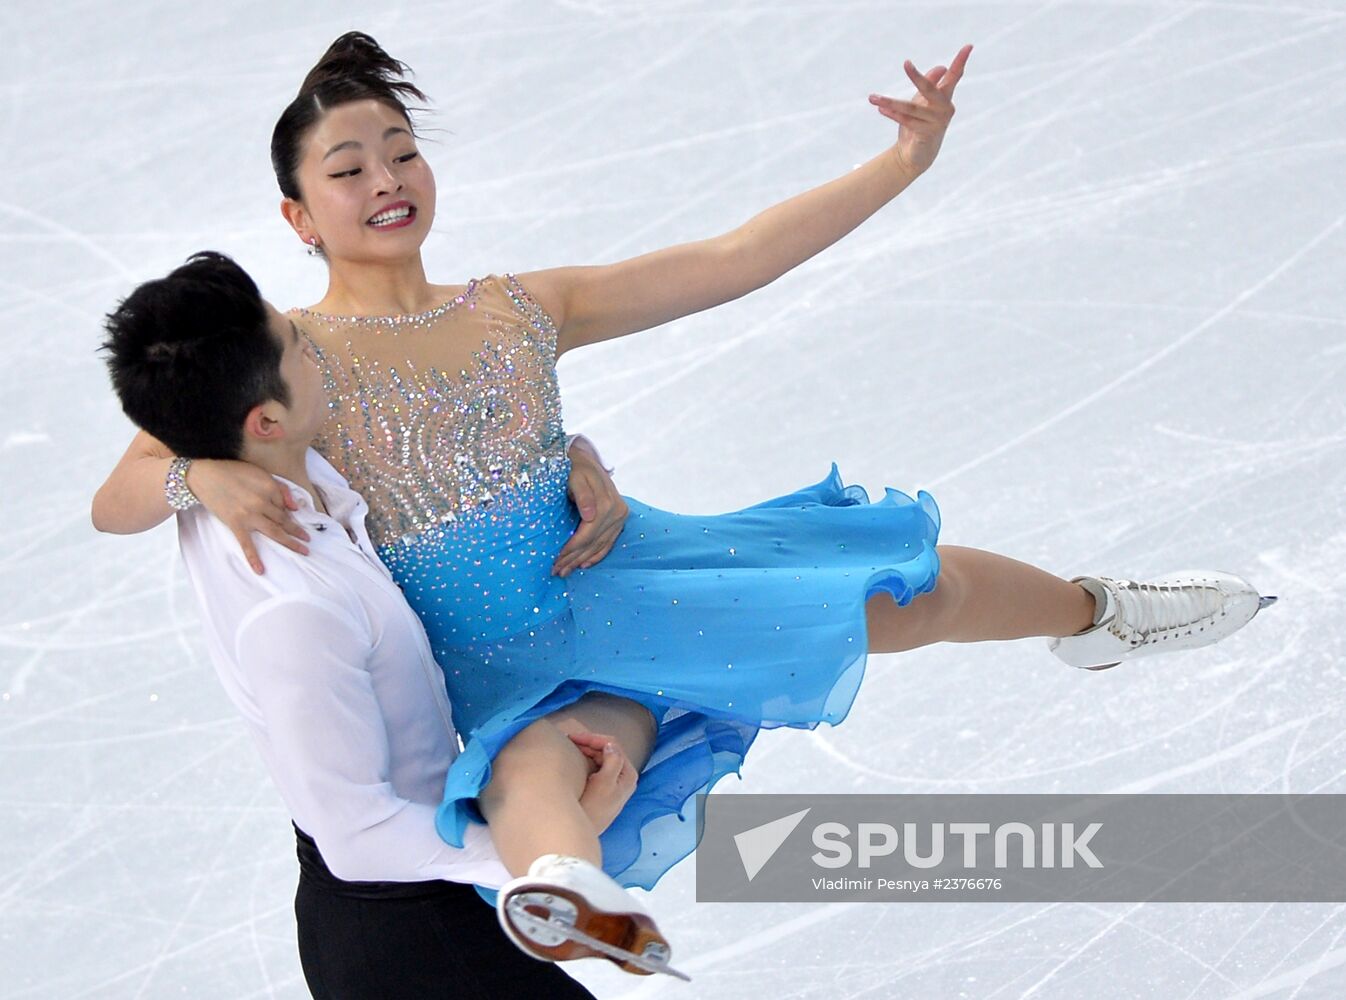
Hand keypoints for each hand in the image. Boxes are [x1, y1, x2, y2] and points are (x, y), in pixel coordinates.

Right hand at [187, 459, 309, 574]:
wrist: (204, 475)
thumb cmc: (232, 472)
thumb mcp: (260, 473)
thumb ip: (279, 488)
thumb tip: (295, 507)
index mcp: (269, 487)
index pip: (284, 504)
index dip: (287, 512)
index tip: (290, 518)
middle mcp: (262, 502)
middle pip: (284, 520)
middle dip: (297, 531)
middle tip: (308, 540)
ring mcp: (249, 515)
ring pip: (274, 531)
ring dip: (290, 543)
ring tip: (303, 551)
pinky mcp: (235, 524)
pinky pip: (246, 544)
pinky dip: (253, 558)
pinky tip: (260, 570)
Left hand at [554, 437, 627, 577]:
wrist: (585, 458)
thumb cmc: (575, 467)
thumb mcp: (575, 476)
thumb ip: (582, 495)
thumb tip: (590, 515)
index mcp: (607, 503)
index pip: (587, 534)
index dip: (571, 549)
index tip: (555, 560)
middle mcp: (617, 512)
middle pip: (593, 542)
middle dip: (574, 558)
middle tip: (556, 571)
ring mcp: (620, 516)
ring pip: (600, 545)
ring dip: (582, 560)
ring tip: (566, 571)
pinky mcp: (619, 519)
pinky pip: (609, 542)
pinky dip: (597, 555)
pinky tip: (585, 564)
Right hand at [568, 731, 637, 833]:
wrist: (583, 832)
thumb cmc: (594, 809)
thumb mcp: (604, 784)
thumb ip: (612, 762)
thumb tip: (610, 745)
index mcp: (628, 774)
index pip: (613, 746)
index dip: (593, 739)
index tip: (574, 737)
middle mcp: (624, 777)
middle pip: (608, 750)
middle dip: (589, 743)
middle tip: (569, 741)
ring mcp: (615, 782)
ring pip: (602, 758)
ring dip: (588, 750)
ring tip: (571, 747)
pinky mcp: (605, 788)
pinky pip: (598, 766)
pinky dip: (587, 760)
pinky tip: (576, 759)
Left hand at [868, 43, 972, 176]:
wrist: (917, 155)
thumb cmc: (920, 124)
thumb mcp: (924, 102)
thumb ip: (932, 84)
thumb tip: (940, 67)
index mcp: (945, 98)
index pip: (954, 77)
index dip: (961, 61)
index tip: (969, 45)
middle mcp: (945, 108)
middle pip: (929, 89)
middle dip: (916, 77)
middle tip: (905, 63)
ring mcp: (937, 122)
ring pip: (910, 108)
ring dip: (889, 102)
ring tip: (872, 97)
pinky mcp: (927, 134)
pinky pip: (906, 121)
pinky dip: (892, 114)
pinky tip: (880, 109)